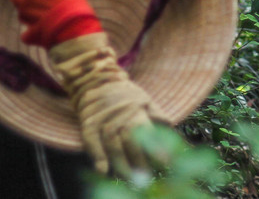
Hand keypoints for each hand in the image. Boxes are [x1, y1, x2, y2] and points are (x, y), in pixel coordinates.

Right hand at [49, 32, 165, 175]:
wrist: (96, 79)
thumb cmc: (124, 94)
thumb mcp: (144, 99)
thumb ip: (157, 114)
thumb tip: (170, 125)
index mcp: (136, 110)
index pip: (147, 131)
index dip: (156, 147)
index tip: (165, 162)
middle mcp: (120, 115)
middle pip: (129, 140)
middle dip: (138, 161)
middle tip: (146, 178)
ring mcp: (103, 119)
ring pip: (112, 144)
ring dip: (120, 163)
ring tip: (129, 180)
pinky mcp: (88, 123)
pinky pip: (91, 142)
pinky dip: (97, 156)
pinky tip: (103, 170)